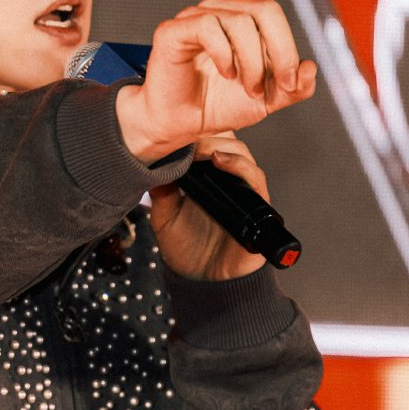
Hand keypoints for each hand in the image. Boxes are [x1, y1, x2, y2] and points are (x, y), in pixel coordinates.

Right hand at [117, 0, 319, 160]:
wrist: (179, 124)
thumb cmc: (218, 105)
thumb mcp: (268, 98)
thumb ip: (294, 86)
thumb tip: (307, 70)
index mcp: (245, 17)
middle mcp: (221, 10)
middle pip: (268, 10)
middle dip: (283, 51)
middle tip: (279, 85)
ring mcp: (196, 17)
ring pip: (244, 23)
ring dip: (254, 63)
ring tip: (247, 87)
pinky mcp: (175, 30)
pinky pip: (212, 30)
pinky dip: (227, 56)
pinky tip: (224, 72)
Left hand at [151, 133, 269, 280]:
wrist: (200, 282)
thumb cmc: (185, 249)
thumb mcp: (163, 216)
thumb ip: (160, 190)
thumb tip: (151, 162)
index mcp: (208, 179)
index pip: (211, 142)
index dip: (198, 131)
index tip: (176, 127)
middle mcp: (228, 182)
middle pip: (228, 143)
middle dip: (208, 135)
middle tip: (186, 137)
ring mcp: (244, 193)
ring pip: (243, 156)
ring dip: (223, 146)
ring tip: (202, 149)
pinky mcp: (257, 209)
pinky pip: (256, 181)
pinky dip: (241, 167)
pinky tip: (221, 161)